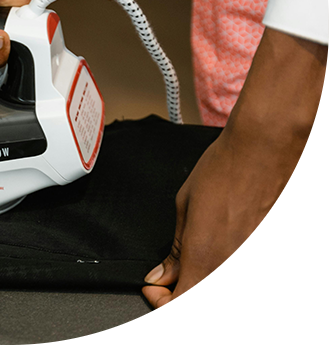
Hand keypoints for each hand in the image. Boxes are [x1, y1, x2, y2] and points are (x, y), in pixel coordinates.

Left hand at [143, 28, 328, 342]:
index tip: (162, 291)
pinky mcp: (301, 260)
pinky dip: (294, 298)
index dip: (166, 307)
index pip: (183, 314)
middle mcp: (237, 269)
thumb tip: (163, 275)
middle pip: (223, 333)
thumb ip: (174, 247)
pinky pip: (308, 301)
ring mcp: (273, 269)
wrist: (264, 146)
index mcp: (203, 254)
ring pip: (266, 327)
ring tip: (239, 290)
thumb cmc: (223, 166)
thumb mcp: (185, 203)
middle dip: (207, 318)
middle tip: (202, 292)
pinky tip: (277, 280)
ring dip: (248, 315)